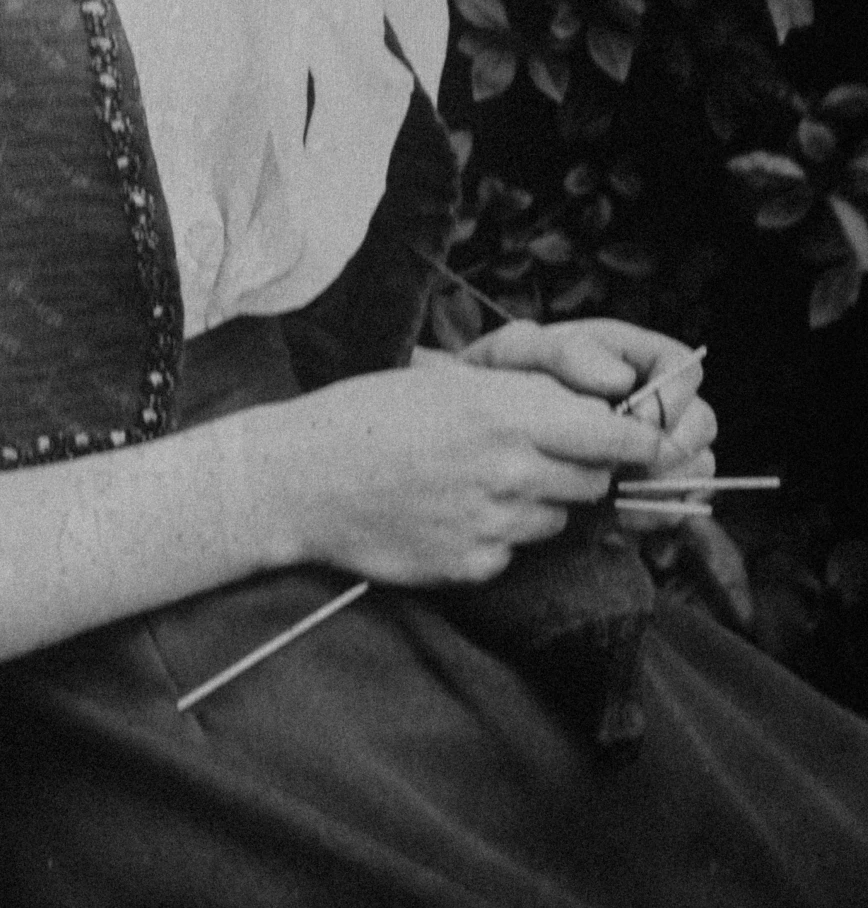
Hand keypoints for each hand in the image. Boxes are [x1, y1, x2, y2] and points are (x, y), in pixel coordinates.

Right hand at [262, 358, 663, 588]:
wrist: (302, 477)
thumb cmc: (369, 415)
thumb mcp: (448, 382)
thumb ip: (523, 398)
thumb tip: (588, 411)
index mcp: (506, 413)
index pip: (615, 435)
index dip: (638, 439)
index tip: (647, 441)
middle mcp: (510, 470)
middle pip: (592, 479)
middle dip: (581, 467)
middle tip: (536, 453)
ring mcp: (493, 524)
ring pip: (557, 518)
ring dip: (539, 503)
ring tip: (479, 481)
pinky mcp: (474, 565)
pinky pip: (516, 552)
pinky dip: (499, 537)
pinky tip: (452, 514)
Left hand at [459, 319, 716, 513]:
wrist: (469, 440)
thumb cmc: (492, 385)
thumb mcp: (514, 356)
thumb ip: (562, 352)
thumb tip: (620, 378)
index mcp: (628, 356)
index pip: (685, 368)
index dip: (671, 398)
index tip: (638, 420)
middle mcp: (648, 402)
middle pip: (702, 424)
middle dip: (676, 451)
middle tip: (632, 469)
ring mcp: (648, 449)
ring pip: (697, 470)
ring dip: (665, 488)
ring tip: (618, 498)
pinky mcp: (638, 491)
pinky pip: (675, 509)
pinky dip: (654, 518)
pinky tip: (616, 520)